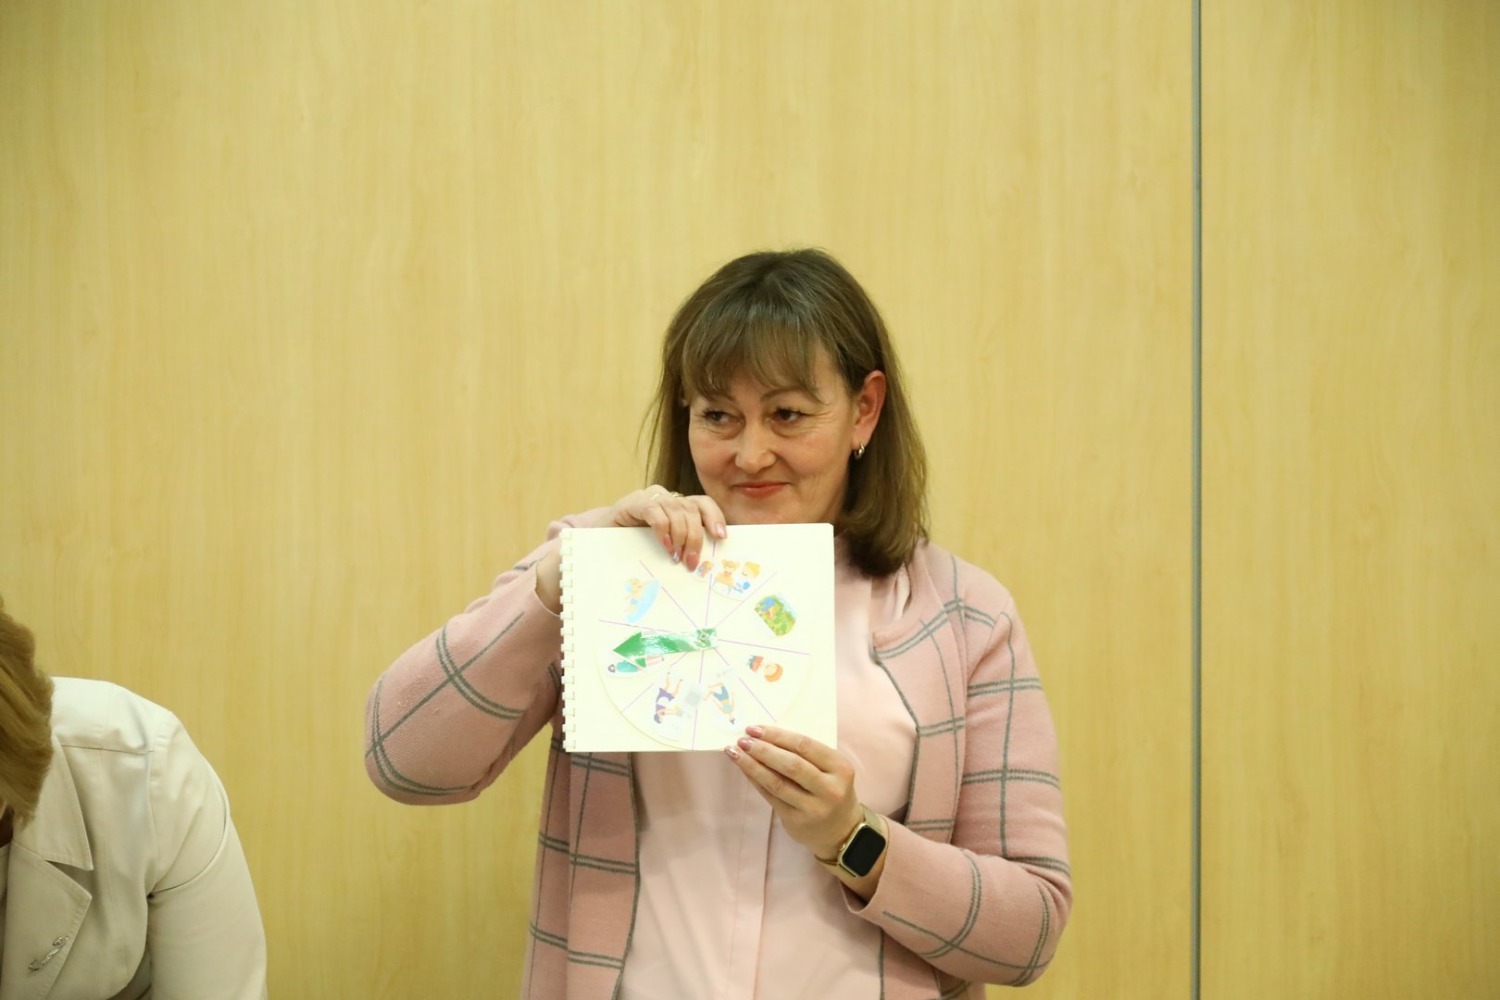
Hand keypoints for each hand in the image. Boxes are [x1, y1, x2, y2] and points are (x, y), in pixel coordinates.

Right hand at [535, 487, 727, 610]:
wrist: (595, 544)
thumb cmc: (633, 550)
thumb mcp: (664, 549)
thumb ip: (682, 548)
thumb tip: (706, 564)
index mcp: (677, 506)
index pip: (703, 504)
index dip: (714, 517)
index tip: (722, 537)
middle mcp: (665, 497)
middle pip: (691, 509)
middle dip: (696, 537)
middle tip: (692, 563)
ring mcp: (648, 497)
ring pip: (676, 509)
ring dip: (681, 536)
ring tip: (677, 558)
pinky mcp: (632, 502)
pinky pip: (654, 509)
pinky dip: (663, 528)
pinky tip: (665, 546)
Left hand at [724, 724, 862, 860]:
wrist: (841, 830)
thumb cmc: (831, 789)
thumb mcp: (831, 769)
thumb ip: (807, 755)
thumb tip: (766, 736)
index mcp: (840, 768)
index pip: (804, 746)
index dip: (777, 736)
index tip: (755, 728)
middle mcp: (829, 789)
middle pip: (791, 764)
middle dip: (763, 750)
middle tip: (742, 740)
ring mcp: (813, 808)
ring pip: (777, 783)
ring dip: (752, 766)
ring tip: (735, 752)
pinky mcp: (796, 821)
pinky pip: (771, 797)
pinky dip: (755, 780)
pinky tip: (745, 769)